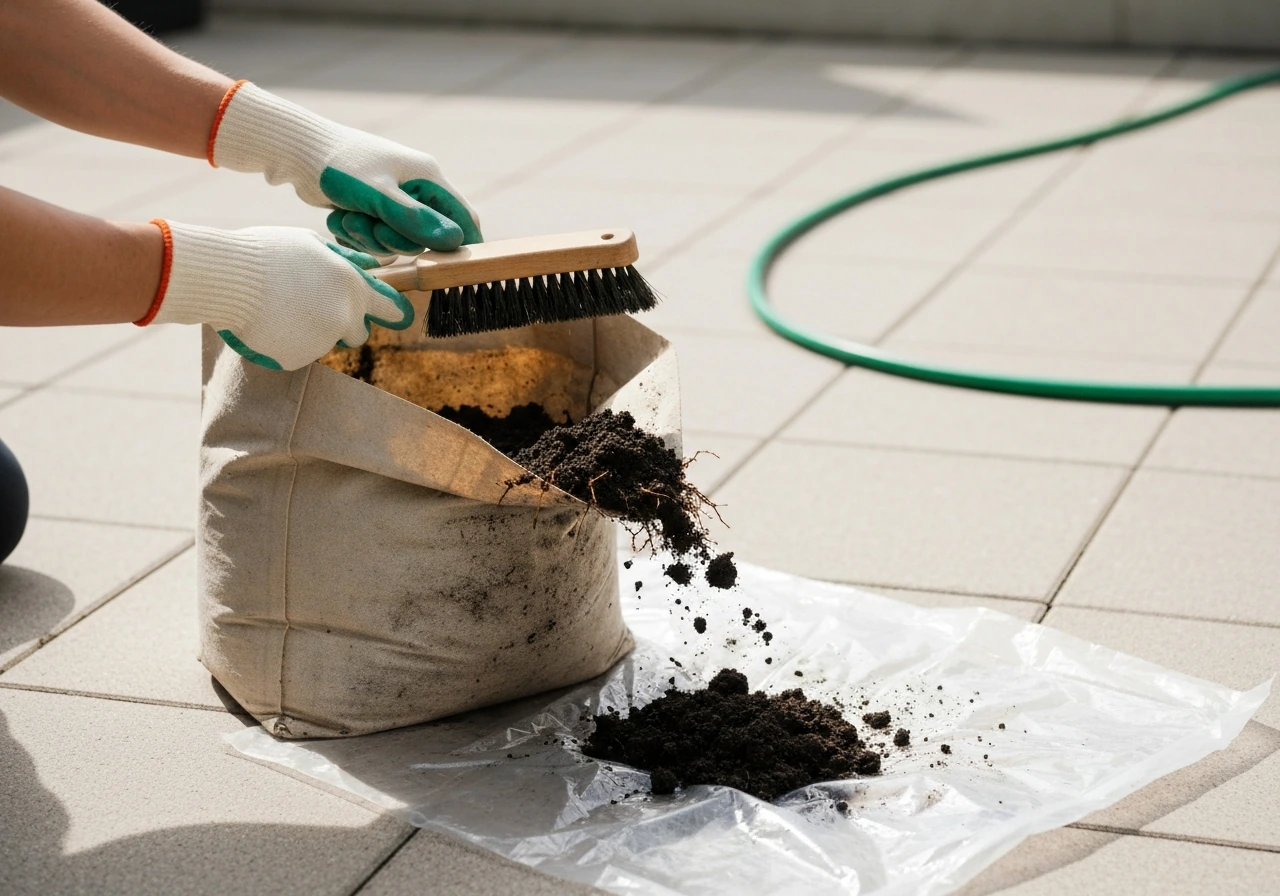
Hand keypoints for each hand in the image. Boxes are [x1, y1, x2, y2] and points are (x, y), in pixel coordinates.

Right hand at [147, 220, 412, 370]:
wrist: (228, 278)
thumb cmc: (268, 253)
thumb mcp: (311, 244)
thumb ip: (347, 260)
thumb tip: (374, 265)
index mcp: (353, 287)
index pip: (391, 308)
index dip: (391, 311)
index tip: (397, 314)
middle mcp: (344, 318)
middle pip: (359, 332)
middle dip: (344, 323)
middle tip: (314, 305)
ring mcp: (322, 342)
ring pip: (326, 342)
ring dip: (312, 330)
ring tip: (281, 306)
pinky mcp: (297, 359)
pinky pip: (300, 353)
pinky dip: (289, 343)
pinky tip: (270, 322)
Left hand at [209, 82, 481, 254]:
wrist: (296, 151)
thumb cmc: (339, 165)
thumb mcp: (378, 195)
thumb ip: (415, 220)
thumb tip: (454, 241)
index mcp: (428, 178)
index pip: (463, 218)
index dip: (461, 245)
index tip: (449, 267)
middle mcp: (415, 189)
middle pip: (425, 239)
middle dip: (395, 240)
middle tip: (372, 227)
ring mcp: (393, 200)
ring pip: (397, 242)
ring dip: (371, 238)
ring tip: (348, 217)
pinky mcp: (372, 210)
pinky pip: (375, 239)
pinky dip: (357, 235)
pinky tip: (340, 217)